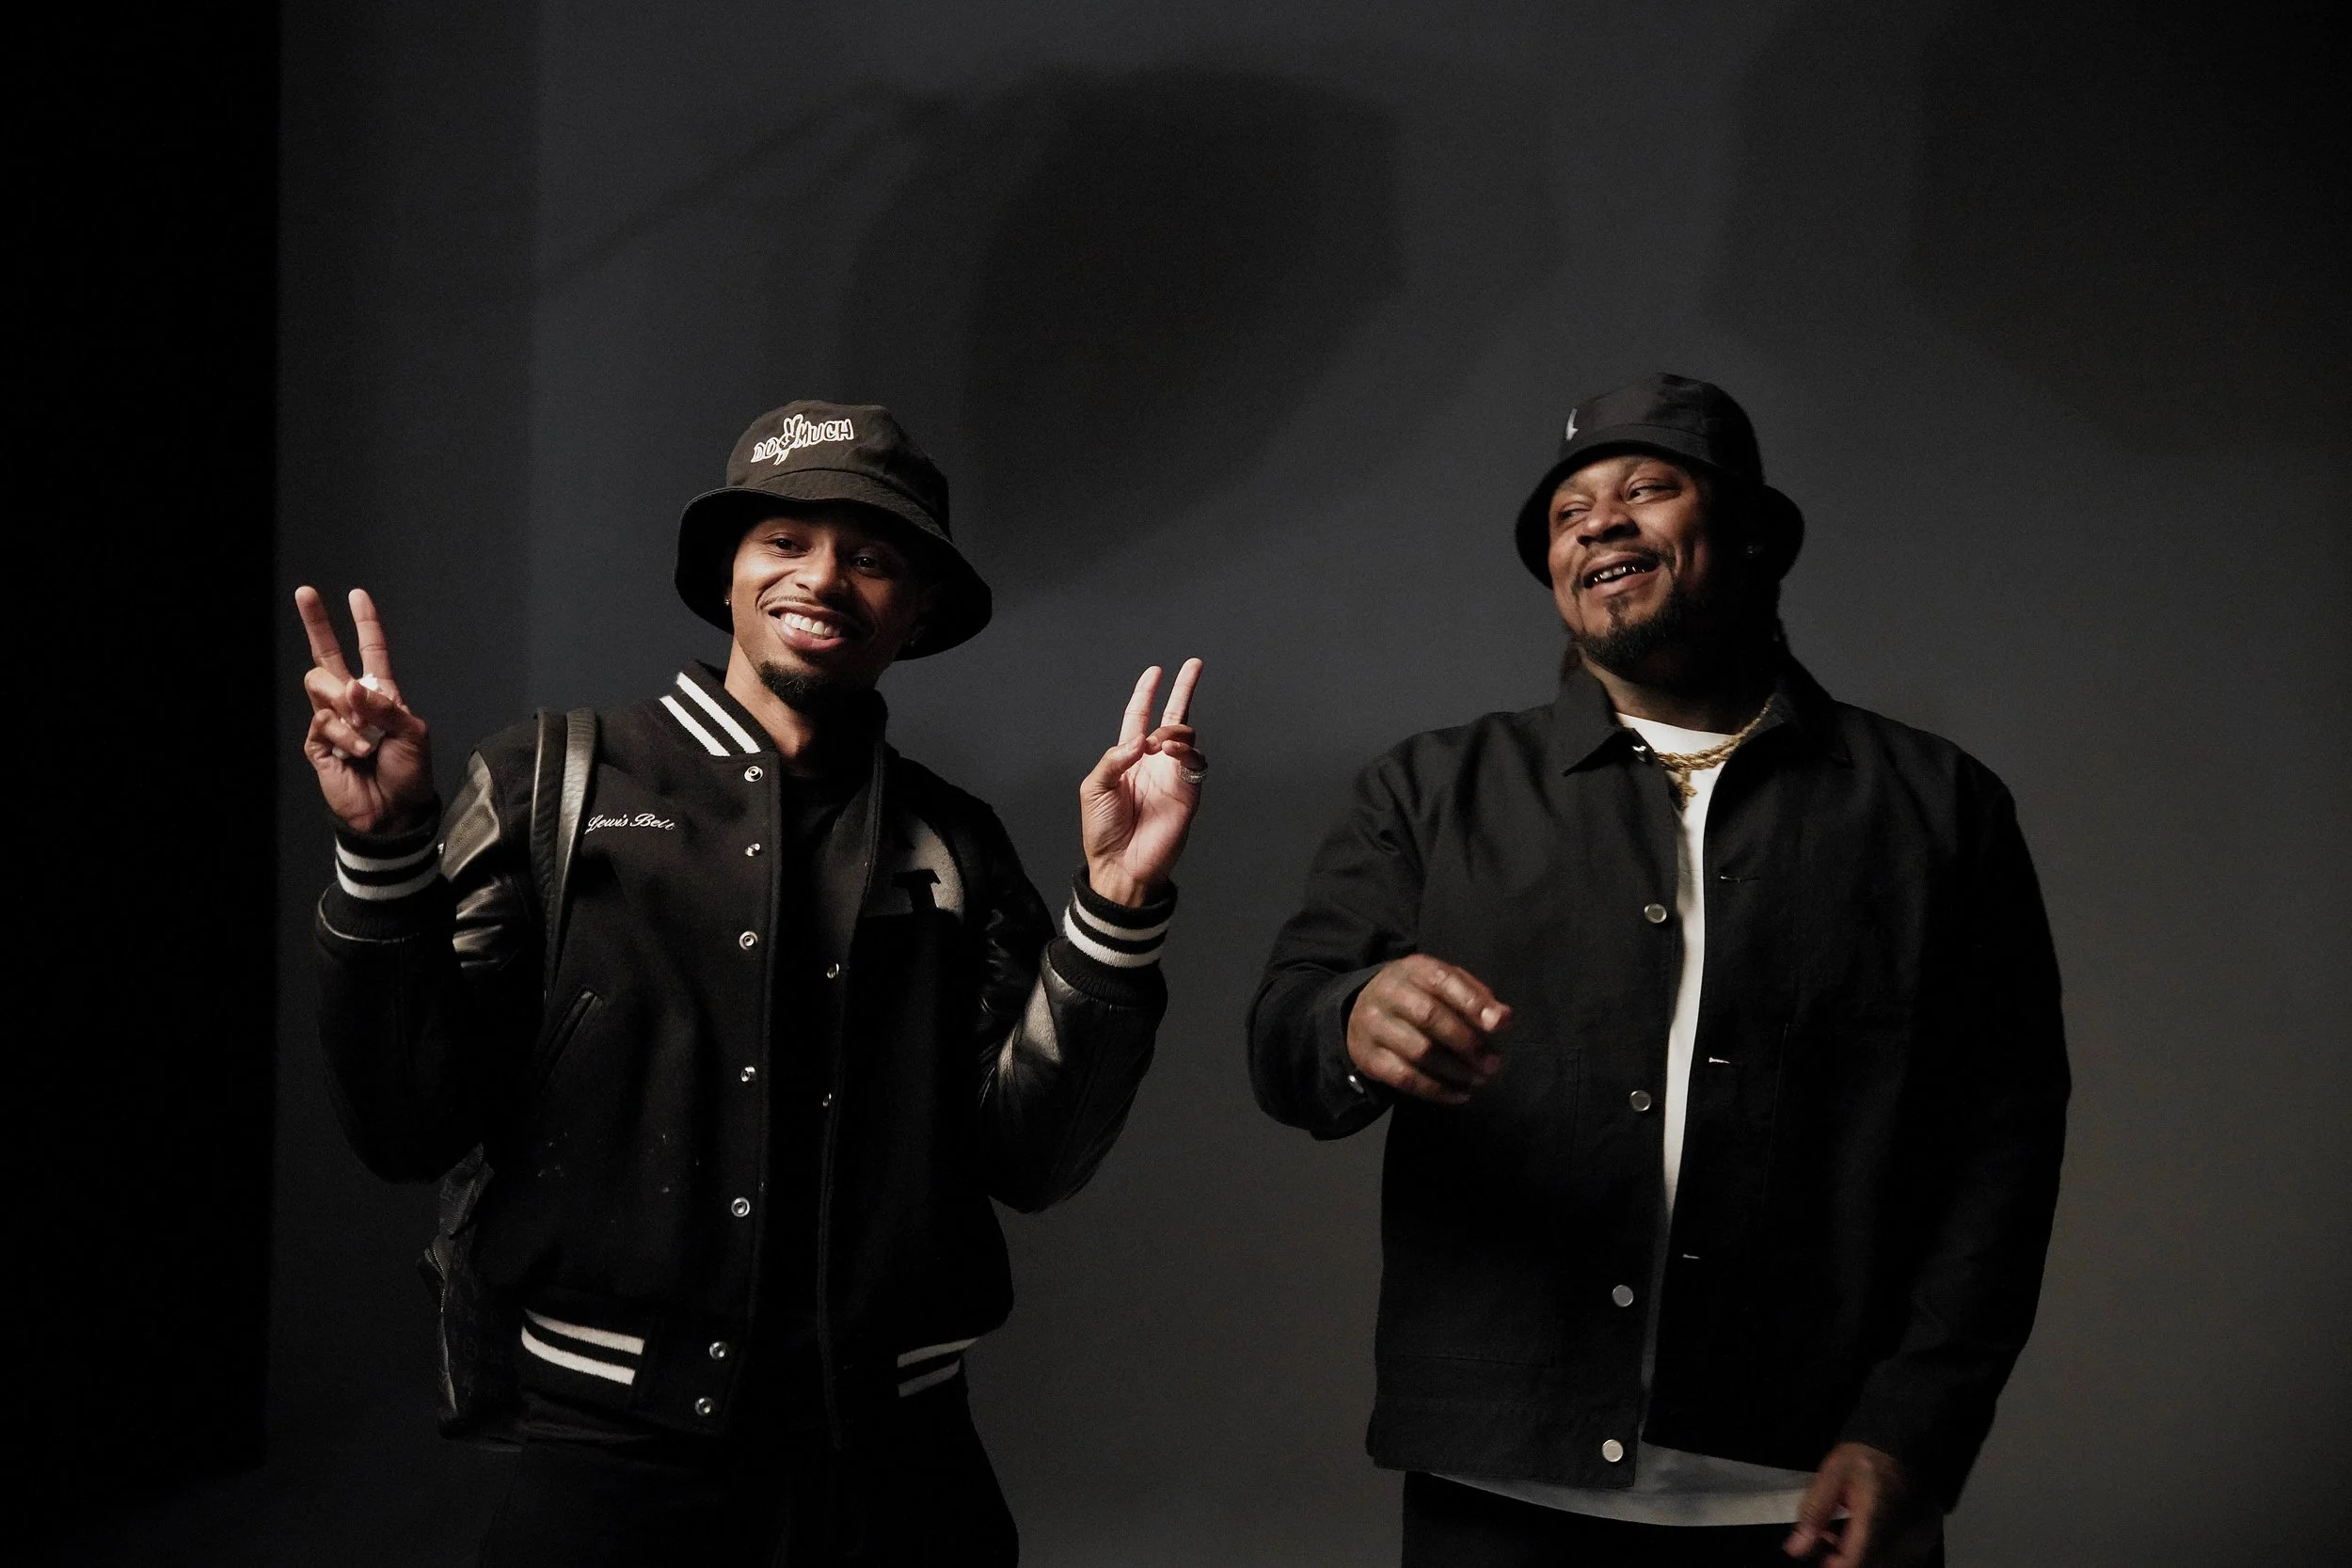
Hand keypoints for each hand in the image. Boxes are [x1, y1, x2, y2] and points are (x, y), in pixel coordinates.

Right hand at [296, 586, 436, 835]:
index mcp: (381, 696)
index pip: (371, 652)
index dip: (365, 624)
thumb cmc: (410, 773)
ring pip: (321, 685)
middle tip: (305, 592)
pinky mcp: (319, 743)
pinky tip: (360, 753)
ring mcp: (333, 721)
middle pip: (327, 656)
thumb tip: (352, 687)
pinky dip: (346, 736)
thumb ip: (386, 707)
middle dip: (316, 623)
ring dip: (347, 706)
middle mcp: (353, 703)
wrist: (394, 812)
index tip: (358, 595)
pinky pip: (323, 722)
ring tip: (367, 735)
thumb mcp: (414, 734)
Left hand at [1080, 659, 1205, 906]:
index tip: (1155, 671)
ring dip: (1174, 729)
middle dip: (1184, 690)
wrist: (1121, 865)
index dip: (1146, 693)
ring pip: (1186, 737)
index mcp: (1129, 758)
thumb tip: (1139, 739)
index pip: (1139, 716)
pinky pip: (1196, 762)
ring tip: (1160, 741)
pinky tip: (1170, 753)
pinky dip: (1185, 751)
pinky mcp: (1188, 791)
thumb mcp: (1094, 788)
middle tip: (1193, 666)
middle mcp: (1154, 762)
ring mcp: (1172, 775)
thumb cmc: (1102, 830)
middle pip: (1172, 718)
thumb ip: (1113, 759)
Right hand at [1345, 954, 1511, 1103]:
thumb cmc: (1417, 995)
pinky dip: (1436, 1090)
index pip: (1444, 981)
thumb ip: (1475, 996)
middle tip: (1492, 1064)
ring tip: (1478, 1080)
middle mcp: (1389, 993)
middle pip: (1430, 1017)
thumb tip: (1503, 1019)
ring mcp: (1373, 1025)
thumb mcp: (1444, 983)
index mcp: (1414, 969)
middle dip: (1467, 1043)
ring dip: (1455, 1070)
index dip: (1473, 1003)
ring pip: (1419, 1051)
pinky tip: (1459, 1094)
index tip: (1499, 1026)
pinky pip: (1404, 1078)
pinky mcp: (1367, 1056)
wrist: (1362, 1009)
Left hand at [1785, 1443, 1938, 1566]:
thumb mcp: (1831, 1476)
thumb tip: (1796, 1550)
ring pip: (1882, 1563)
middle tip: (1826, 1538)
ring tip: (1839, 1534)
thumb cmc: (1863, 1458)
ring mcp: (1913, 1540)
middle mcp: (1899, 1535)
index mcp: (1876, 1519)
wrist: (1899, 1447)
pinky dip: (1873, 1553)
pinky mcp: (1919, 1542)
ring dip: (1858, 1556)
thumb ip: (1813, 1513)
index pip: (1855, 1561)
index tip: (1821, 1557)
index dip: (1834, 1566)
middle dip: (1844, 1560)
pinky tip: (1857, 1535)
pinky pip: (1893, 1558)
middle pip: (1869, 1565)